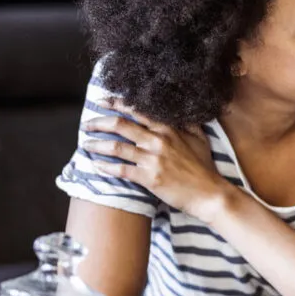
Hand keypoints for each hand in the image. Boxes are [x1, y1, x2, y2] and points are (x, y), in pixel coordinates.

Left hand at [81, 99, 230, 221]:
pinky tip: (96, 165)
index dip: (116, 104)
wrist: (208, 193)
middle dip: (98, 122)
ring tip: (86, 144)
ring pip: (116, 146)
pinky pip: (120, 169)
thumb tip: (182, 113)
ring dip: (97, 144)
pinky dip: (105, 166)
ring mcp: (152, 159)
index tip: (102, 102)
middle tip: (87, 124)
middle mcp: (158, 141)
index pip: (137, 111)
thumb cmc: (204, 168)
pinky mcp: (148, 177)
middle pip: (119, 124)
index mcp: (168, 129)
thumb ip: (188, 125)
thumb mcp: (200, 140)